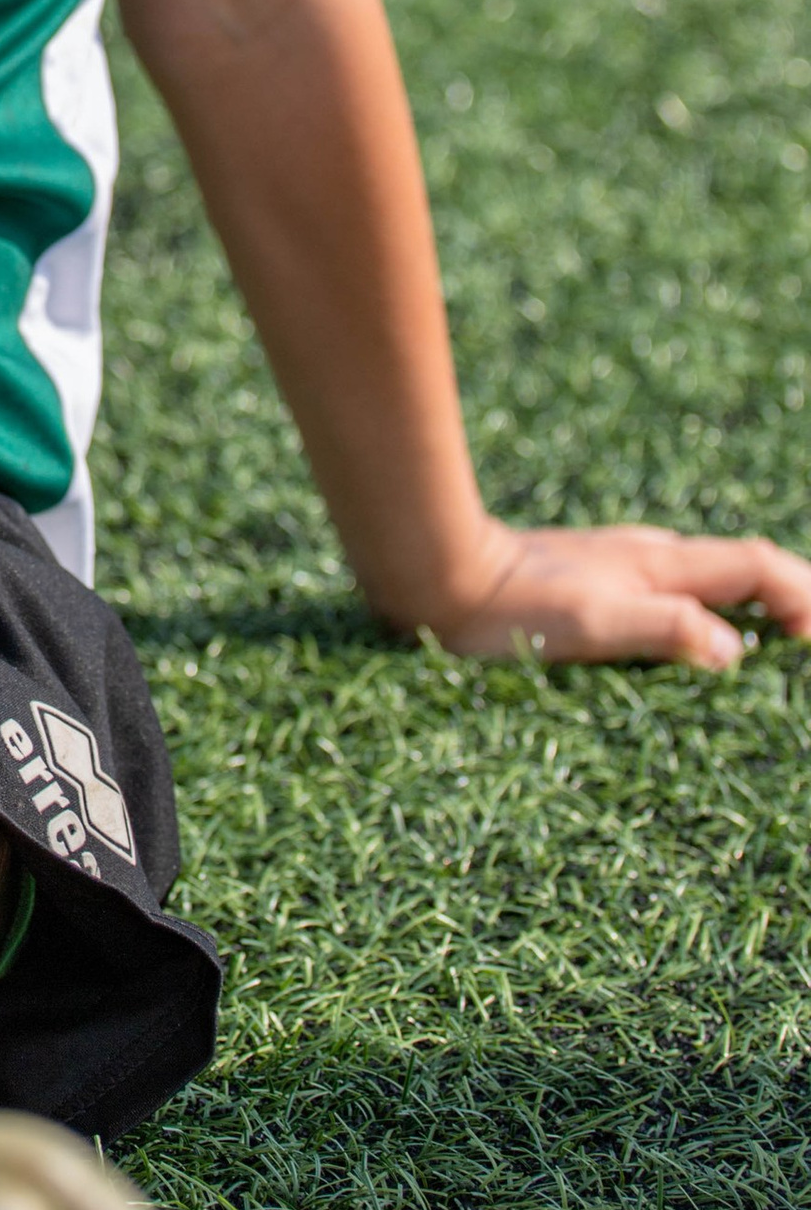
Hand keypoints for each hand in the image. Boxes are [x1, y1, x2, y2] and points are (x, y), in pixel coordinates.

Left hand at [422, 521, 810, 669]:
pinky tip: (698, 648)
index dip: (804, 595)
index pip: (759, 566)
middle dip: (792, 598)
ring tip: (779, 649)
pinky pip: (674, 594)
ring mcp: (624, 568)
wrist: (436, 575)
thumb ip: (664, 628)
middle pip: (744, 569)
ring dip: (752, 606)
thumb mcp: (588, 624)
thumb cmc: (505, 608)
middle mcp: (651, 559)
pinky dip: (708, 615)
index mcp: (660, 565)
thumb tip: (734, 650)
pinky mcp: (597, 584)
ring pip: (710, 580)